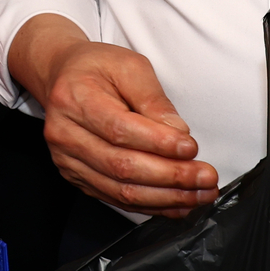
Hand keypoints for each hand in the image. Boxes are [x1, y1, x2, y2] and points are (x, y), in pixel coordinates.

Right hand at [8, 14, 218, 217]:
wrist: (63, 76)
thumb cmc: (97, 67)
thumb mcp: (129, 65)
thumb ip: (153, 99)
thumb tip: (178, 134)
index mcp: (75, 99)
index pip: (120, 129)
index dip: (158, 143)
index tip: (191, 147)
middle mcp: (65, 134)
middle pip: (121, 166)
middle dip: (170, 176)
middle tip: (206, 177)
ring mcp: (67, 160)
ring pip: (120, 190)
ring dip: (165, 197)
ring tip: (199, 194)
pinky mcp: (77, 177)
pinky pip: (115, 198)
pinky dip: (150, 205)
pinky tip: (176, 203)